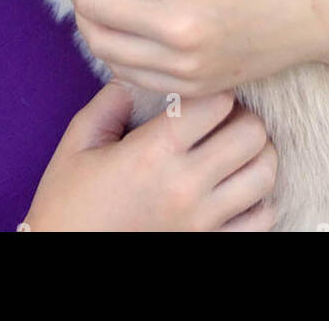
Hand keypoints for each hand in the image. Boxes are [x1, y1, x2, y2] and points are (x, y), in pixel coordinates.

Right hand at [23, 84, 275, 230]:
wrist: (64, 254)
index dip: (213, 89)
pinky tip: (235, 188)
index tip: (200, 93)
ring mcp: (203, 221)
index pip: (215, 102)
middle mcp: (185, 186)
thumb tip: (138, 75)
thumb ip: (110, 101)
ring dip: (256, 154)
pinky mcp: (210, 246)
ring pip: (264, 173)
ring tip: (232, 149)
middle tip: (222, 118)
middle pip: (251, 134)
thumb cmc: (67, 202)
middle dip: (241, 116)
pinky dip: (259, 198)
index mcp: (152, 153)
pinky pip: (262, 218)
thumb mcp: (78, 143)